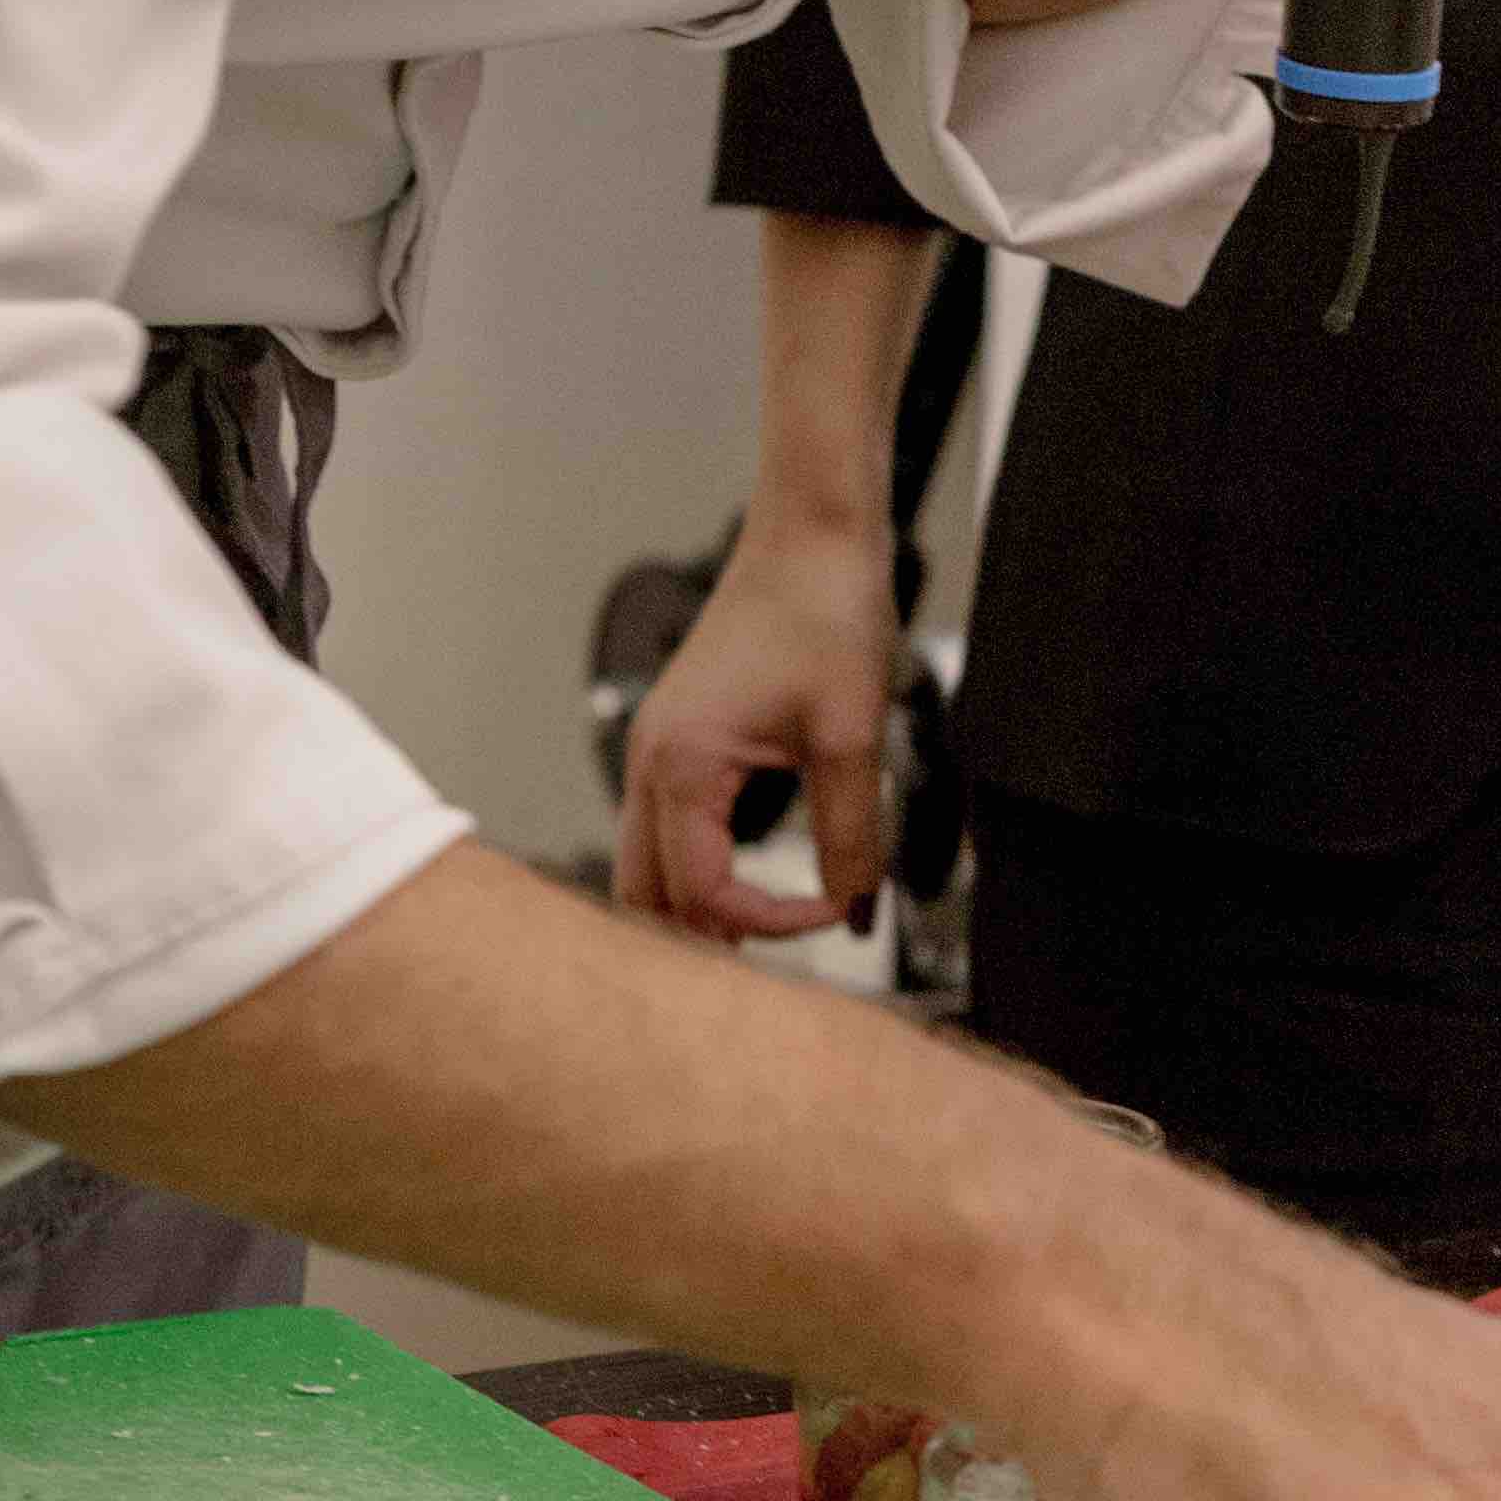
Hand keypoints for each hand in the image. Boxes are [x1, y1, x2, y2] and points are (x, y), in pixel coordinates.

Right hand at [614, 524, 899, 944]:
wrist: (812, 537)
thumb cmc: (824, 610)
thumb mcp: (851, 735)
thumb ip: (850, 832)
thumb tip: (855, 905)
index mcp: (683, 763)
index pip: (703, 892)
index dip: (770, 922)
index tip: (833, 912)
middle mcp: (652, 760)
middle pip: (645, 895)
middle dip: (706, 937)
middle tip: (773, 963)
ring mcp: (658, 748)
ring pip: (646, 864)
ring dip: (694, 906)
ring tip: (759, 932)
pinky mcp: (678, 737)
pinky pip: (664, 826)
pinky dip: (694, 867)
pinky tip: (743, 881)